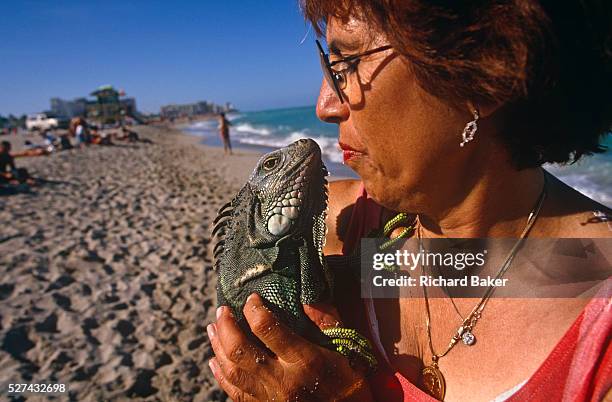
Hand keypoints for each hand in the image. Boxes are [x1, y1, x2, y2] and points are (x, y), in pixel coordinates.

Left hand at [207, 293, 372, 400]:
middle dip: (225, 325)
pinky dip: (221, 376)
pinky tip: (215, 362)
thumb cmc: (353, 386)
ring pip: (232, 371)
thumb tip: (306, 295)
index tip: (252, 298)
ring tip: (213, 328)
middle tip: (221, 309)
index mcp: (305, 359)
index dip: (254, 309)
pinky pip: (234, 393)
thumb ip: (327, 320)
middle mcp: (283, 380)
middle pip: (240, 349)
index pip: (267, 328)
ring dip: (217, 347)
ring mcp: (271, 398)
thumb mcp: (349, 349)